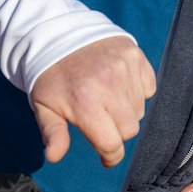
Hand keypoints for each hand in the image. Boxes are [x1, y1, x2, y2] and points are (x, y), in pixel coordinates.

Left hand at [31, 36, 157, 166]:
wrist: (59, 34)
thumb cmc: (51, 76)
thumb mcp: (44, 106)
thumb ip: (53, 133)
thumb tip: (54, 156)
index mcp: (84, 102)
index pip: (111, 143)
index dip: (110, 156)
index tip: (106, 157)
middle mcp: (108, 84)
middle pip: (130, 129)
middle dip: (117, 132)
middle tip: (102, 122)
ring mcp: (124, 67)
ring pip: (140, 109)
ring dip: (127, 111)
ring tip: (109, 100)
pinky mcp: (135, 55)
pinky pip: (149, 87)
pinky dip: (139, 90)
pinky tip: (120, 85)